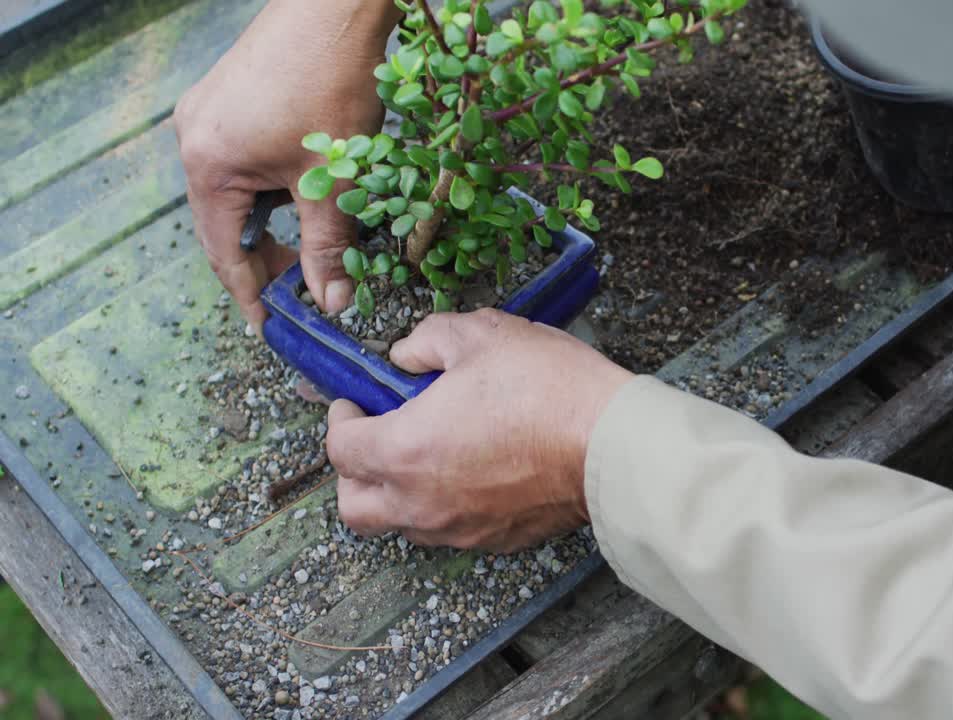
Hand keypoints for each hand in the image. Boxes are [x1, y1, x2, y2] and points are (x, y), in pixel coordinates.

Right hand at [175, 0, 398, 326]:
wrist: (335, 5)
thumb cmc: (332, 81)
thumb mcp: (335, 177)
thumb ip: (328, 244)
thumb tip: (332, 302)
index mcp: (208, 164)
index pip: (225, 252)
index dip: (251, 295)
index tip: (272, 328)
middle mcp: (196, 139)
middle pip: (226, 224)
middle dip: (267, 260)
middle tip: (306, 292)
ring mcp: (209, 115)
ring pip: (240, 193)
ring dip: (277, 221)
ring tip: (320, 242)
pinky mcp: (231, 98)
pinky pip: (245, 161)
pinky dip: (276, 187)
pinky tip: (311, 192)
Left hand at [325, 310, 633, 551]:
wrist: (611, 444)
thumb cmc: (548, 387)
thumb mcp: (482, 334)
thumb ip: (429, 339)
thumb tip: (407, 355)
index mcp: (405, 450)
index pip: (340, 450)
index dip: (340, 420)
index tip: (355, 402)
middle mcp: (422, 502)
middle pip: (355, 507)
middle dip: (353, 473)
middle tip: (377, 438)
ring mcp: (460, 528)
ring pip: (401, 524)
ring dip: (399, 493)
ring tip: (427, 455)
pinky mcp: (497, 540)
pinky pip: (451, 531)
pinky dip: (445, 507)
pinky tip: (472, 473)